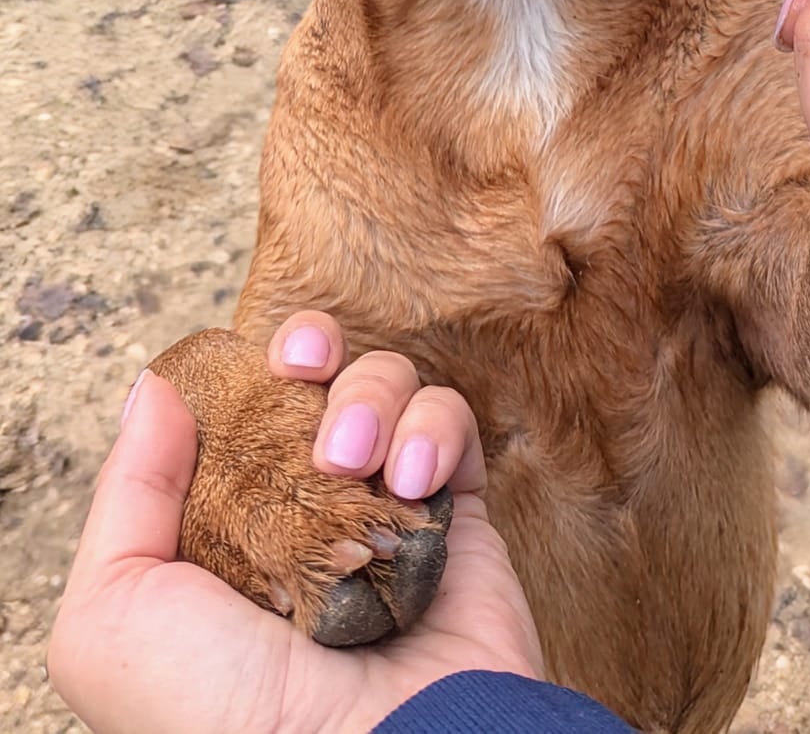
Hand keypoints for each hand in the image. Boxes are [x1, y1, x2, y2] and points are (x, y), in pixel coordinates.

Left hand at [48, 314, 542, 733]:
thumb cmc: (230, 712)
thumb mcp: (117, 618)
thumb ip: (126, 494)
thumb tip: (157, 386)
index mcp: (223, 529)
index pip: (234, 410)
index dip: (241, 372)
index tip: (249, 365)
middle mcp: (304, 512)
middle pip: (313, 377)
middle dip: (310, 349)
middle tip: (303, 369)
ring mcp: (383, 508)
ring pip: (386, 385)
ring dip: (371, 396)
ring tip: (355, 461)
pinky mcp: (455, 514)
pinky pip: (453, 425)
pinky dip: (435, 429)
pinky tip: (414, 476)